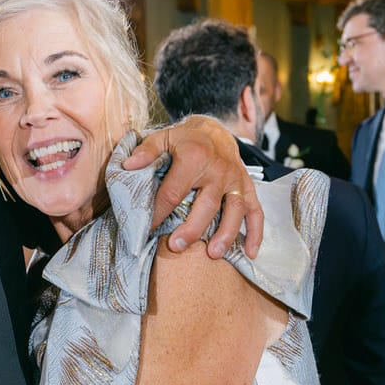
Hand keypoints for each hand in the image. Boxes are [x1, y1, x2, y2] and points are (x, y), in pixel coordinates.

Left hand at [124, 115, 263, 258]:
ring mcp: (235, 180)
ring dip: (226, 233)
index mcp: (194, 157)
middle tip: (176, 247)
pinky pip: (256, 211)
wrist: (216, 130)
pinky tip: (250, 252)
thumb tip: (129, 166)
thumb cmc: (185, 139)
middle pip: (205, 205)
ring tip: (213, 254)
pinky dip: (256, 232)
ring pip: (234, 209)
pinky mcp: (247, 187)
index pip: (173, 192)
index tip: (147, 230)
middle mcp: (218, 170)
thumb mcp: (163, 137)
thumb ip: (146, 151)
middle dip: (192, 229)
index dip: (159, 213)